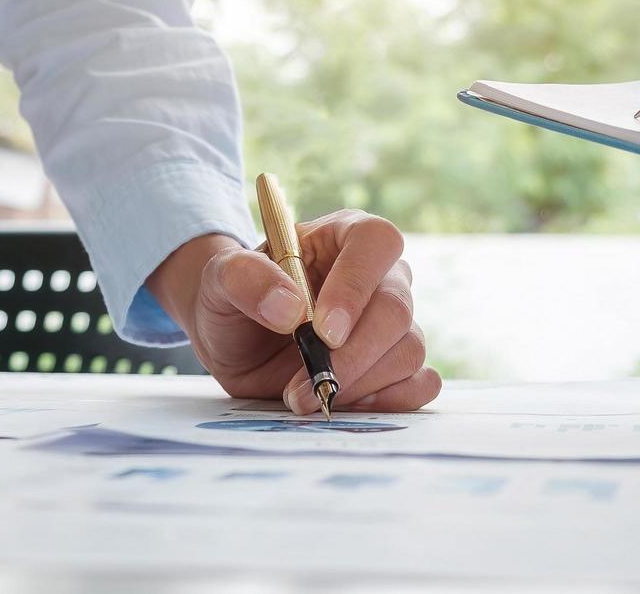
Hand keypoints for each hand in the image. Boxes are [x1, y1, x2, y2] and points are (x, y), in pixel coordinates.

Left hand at [147, 212, 439, 414]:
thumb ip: (245, 279)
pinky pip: (420, 384)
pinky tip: (343, 403)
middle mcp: (381, 276)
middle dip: (352, 355)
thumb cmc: (233, 298)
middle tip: (307, 383)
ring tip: (304, 396)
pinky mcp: (396, 366)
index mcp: (345, 236)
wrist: (235, 341)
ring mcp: (394, 323)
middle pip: (396, 308)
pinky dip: (388, 401)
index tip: (324, 332)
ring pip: (408, 350)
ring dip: (357, 384)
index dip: (356, 286)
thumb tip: (289, 310)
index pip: (376, 243)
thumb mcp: (220, 279)